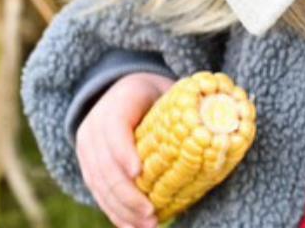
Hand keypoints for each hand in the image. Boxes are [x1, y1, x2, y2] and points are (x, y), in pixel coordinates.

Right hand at [76, 71, 175, 227]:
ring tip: (146, 226)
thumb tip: (217, 117)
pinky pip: (98, 193)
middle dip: (127, 193)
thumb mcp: (166, 90)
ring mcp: (87, 149)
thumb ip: (185, 104)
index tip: (139, 172)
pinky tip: (132, 227)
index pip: (115, 128)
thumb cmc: (154, 94)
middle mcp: (95, 126)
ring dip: (122, 209)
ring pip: (99, 184)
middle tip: (150, 213)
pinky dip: (115, 212)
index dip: (124, 151)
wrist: (122, 90)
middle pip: (105, 165)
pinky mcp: (88, 167)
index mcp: (117, 103)